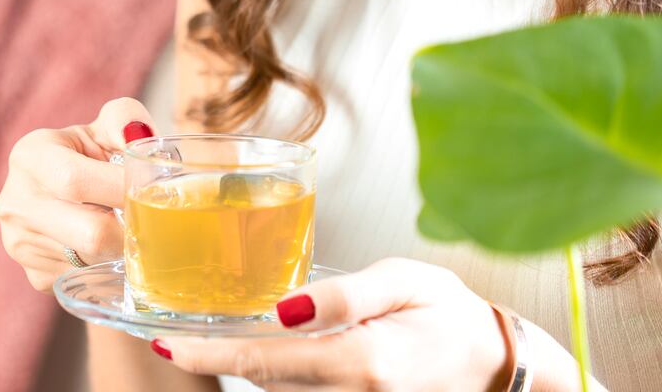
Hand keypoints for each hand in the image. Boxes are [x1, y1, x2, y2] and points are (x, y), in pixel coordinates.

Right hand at [0, 97, 155, 292]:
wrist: (61, 190)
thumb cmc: (90, 156)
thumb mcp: (104, 127)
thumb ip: (126, 119)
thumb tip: (140, 137)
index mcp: (30, 156)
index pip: (75, 181)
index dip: (121, 189)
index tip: (151, 190)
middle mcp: (15, 202)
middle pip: (90, 233)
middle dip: (131, 228)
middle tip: (151, 218)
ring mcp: (20, 243)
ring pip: (95, 260)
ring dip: (121, 248)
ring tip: (125, 225)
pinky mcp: (35, 274)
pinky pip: (87, 278)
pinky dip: (106, 265)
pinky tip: (106, 244)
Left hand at [156, 257, 512, 391]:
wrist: (495, 363)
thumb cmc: (449, 311)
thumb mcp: (402, 281)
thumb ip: (343, 296)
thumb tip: (285, 309)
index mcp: (361, 362)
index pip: (263, 362)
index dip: (207, 355)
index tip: (166, 342)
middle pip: (261, 380)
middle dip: (218, 357)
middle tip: (178, 327)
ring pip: (276, 390)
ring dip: (248, 364)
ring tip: (215, 333)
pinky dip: (276, 374)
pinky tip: (268, 347)